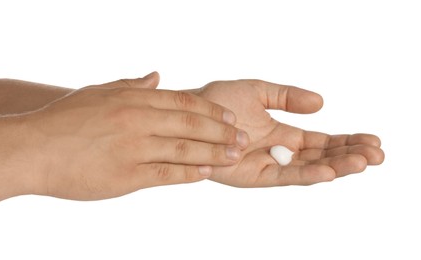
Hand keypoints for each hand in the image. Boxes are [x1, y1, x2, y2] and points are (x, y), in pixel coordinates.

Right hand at [26, 73, 248, 199]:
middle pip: (191, 123)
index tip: (228, 117)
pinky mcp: (127, 176)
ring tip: (234, 155)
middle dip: (221, 130)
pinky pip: (167, 174)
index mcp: (131, 98)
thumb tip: (157, 77)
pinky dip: (190, 173)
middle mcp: (137, 120)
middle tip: (242, 137)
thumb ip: (130, 85)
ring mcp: (134, 148)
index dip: (210, 109)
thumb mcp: (97, 92)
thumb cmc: (62, 120)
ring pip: (185, 148)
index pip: (182, 101)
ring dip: (214, 151)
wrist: (32, 149)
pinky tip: (206, 173)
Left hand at [192, 79, 384, 186]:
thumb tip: (321, 104)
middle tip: (377, 154)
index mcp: (283, 134)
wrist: (190, 113)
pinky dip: (306, 175)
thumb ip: (288, 97)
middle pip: (321, 158)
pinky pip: (284, 177)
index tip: (373, 140)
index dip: (347, 141)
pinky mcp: (253, 176)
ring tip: (363, 161)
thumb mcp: (260, 91)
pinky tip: (329, 171)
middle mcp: (279, 152)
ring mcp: (268, 165)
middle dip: (349, 156)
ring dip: (335, 166)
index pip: (321, 141)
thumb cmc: (218, 101)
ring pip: (308, 169)